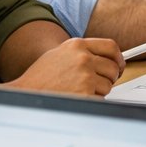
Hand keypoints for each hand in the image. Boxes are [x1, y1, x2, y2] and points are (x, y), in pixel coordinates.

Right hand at [7, 38, 123, 96]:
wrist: (26, 93)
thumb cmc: (40, 77)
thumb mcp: (60, 54)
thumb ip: (81, 52)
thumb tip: (106, 59)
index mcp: (77, 45)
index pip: (111, 47)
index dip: (118, 58)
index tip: (119, 65)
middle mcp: (83, 58)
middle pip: (113, 67)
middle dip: (110, 78)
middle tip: (100, 83)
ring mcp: (85, 76)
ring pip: (108, 85)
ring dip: (98, 91)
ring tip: (78, 90)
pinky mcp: (85, 93)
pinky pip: (101, 98)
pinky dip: (92, 101)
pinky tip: (77, 98)